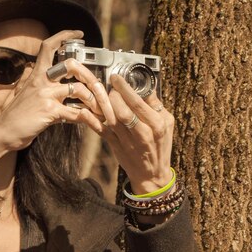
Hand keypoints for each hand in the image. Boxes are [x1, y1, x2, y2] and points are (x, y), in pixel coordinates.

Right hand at [0, 30, 113, 150]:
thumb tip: (46, 79)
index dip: (64, 36)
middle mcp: (41, 81)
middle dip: (92, 77)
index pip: (48, 46)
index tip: (79, 34)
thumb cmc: (16, 117)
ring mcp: (45, 95)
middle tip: (101, 90)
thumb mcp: (25, 93)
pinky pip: (78, 113)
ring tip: (103, 113)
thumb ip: (39, 85)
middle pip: (72, 66)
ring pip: (80, 90)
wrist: (3, 133)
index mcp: (36, 75)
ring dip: (96, 103)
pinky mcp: (50, 111)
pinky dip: (92, 121)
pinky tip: (97, 126)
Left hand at [100, 74, 173, 194]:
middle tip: (110, 87)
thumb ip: (156, 105)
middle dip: (113, 95)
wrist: (152, 174)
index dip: (126, 88)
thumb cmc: (160, 145)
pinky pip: (101, 131)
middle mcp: (142, 133)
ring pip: (112, 119)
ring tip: (100, 92)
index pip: (139, 103)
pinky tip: (84, 111)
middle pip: (123, 111)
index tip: (117, 77)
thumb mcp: (167, 124)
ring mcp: (127, 141)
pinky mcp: (115, 146)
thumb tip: (146, 85)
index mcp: (157, 125)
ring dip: (103, 104)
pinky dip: (91, 121)